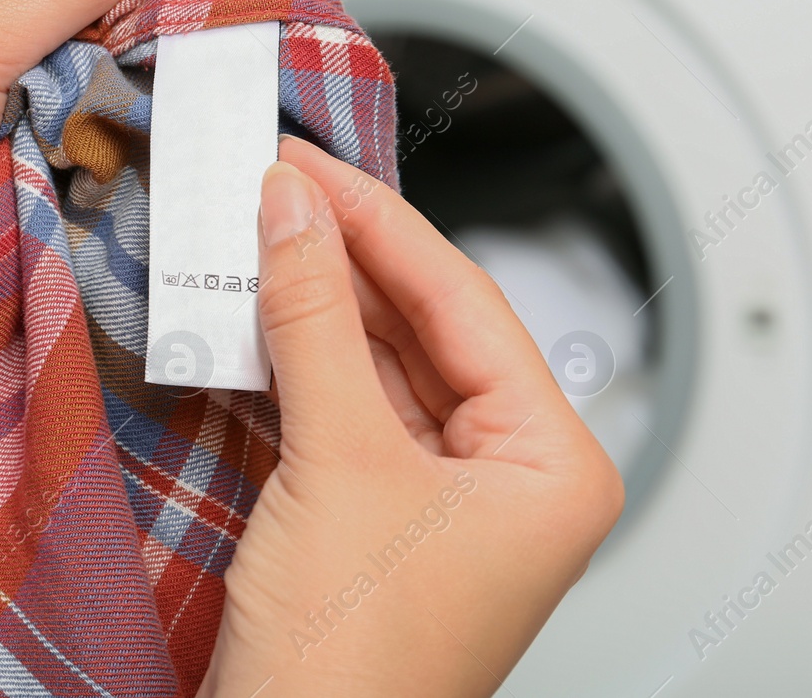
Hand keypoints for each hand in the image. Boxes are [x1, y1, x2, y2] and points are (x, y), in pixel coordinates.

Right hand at [201, 137, 623, 696]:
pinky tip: (257, 309)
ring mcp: (449, 499)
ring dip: (316, 304)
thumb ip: (316, 320)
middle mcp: (516, 477)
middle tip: (279, 182)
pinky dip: (300, 363)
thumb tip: (295, 210)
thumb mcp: (337, 462)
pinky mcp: (383, 516)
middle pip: (428, 327)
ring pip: (383, 366)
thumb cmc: (350, 668)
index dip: (381, 223)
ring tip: (258, 228)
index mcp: (554, 465)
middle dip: (347, 255)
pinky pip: (350, 412)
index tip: (312, 164)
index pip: (467, 302)